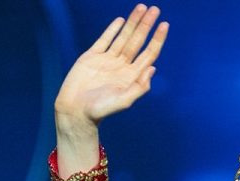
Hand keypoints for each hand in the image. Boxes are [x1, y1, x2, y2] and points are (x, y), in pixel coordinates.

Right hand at [54, 4, 168, 129]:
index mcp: (131, 76)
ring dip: (132, 23)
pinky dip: (112, 30)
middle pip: (138, 41)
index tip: (164, 25)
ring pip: (123, 37)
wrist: (75, 110)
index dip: (157, 39)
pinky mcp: (92, 57)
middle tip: (155, 9)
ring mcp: (107, 60)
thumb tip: (153, 68)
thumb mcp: (123, 101)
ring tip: (141, 8)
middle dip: (146, 25)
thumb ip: (139, 87)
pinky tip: (121, 20)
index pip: (149, 54)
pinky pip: (105, 39)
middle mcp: (121, 66)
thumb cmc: (100, 110)